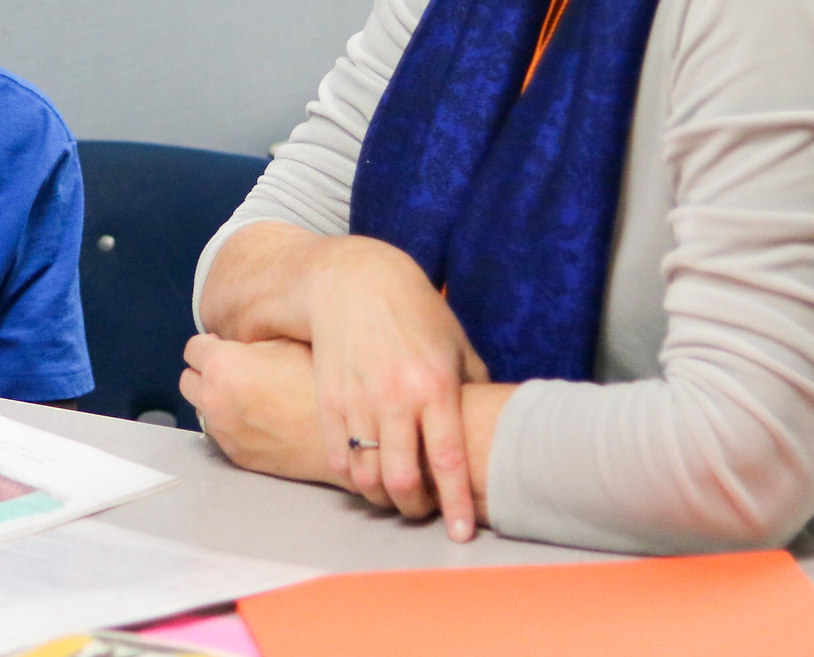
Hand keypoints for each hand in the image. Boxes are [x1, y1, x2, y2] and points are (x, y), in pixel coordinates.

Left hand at [180, 335, 343, 487]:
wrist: (344, 437)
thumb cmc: (319, 386)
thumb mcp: (286, 344)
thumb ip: (253, 342)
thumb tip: (240, 344)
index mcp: (222, 365)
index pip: (192, 348)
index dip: (211, 345)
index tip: (223, 347)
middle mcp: (214, 399)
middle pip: (188, 380)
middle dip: (206, 372)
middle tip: (233, 370)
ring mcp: (223, 430)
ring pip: (202, 408)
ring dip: (216, 399)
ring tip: (248, 395)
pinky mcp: (235, 454)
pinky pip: (220, 433)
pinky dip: (231, 423)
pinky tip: (258, 417)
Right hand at [305, 238, 487, 539]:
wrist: (352, 280)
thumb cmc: (414, 311)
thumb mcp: (455, 344)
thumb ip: (472, 388)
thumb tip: (486, 426)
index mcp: (435, 387)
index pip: (449, 462)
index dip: (455, 505)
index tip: (460, 534)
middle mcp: (396, 397)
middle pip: (402, 480)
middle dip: (414, 509)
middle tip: (422, 510)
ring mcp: (357, 398)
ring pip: (367, 474)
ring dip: (381, 497)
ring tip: (392, 496)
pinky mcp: (327, 396)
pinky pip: (337, 454)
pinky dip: (351, 476)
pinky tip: (363, 476)